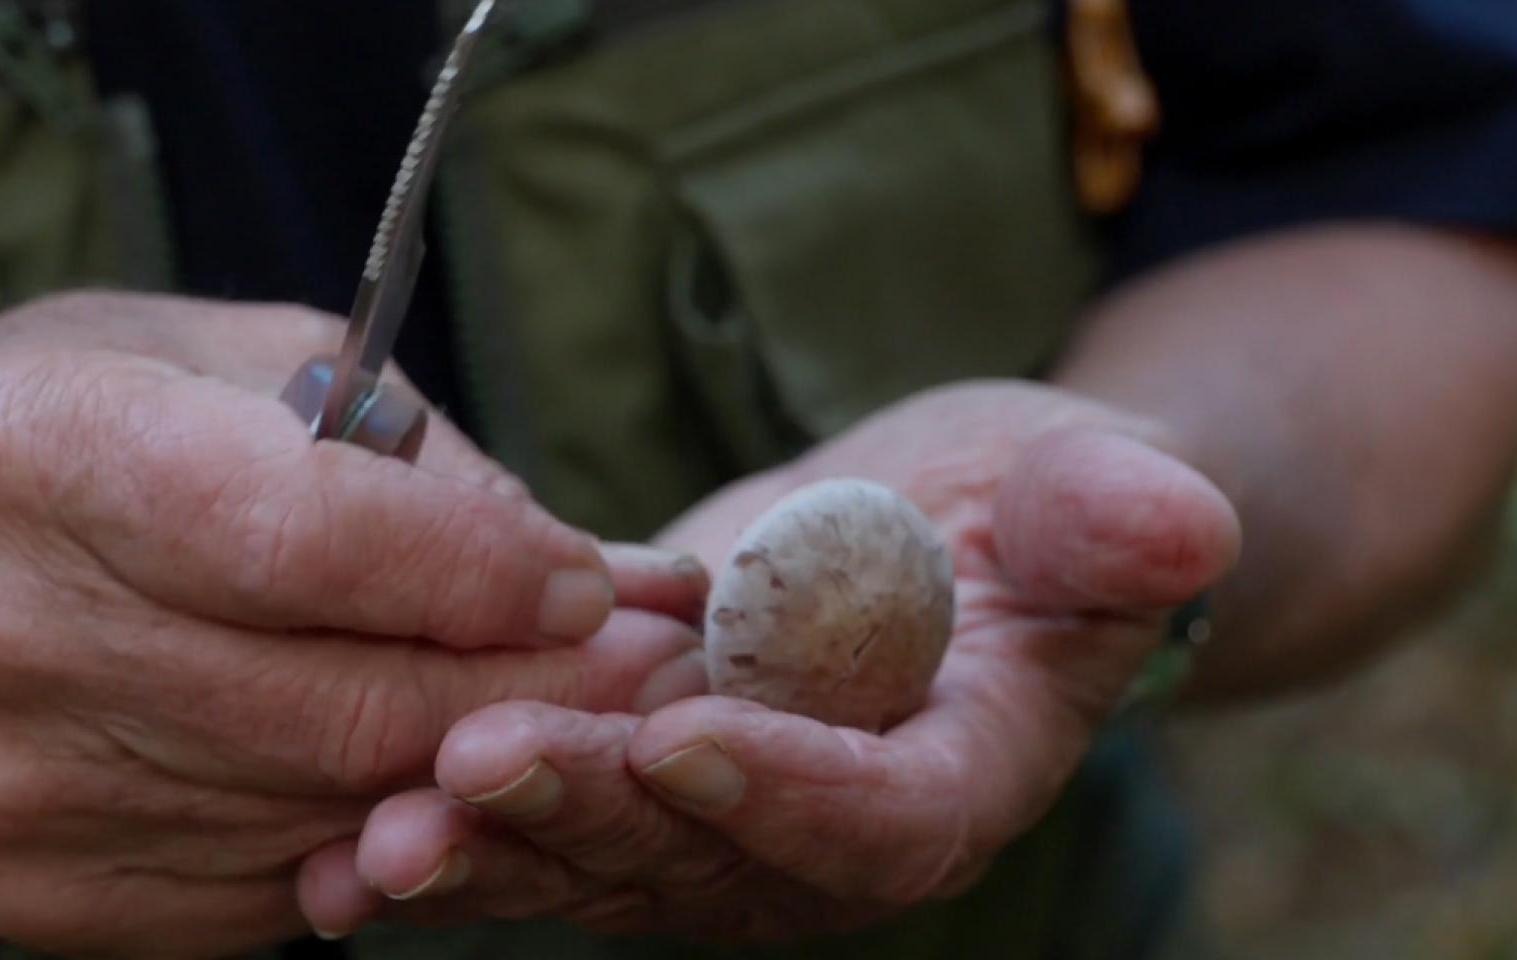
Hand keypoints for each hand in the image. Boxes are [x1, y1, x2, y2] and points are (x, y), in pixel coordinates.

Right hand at [0, 293, 706, 957]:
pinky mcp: (41, 889)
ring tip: (573, 717)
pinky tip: (419, 773)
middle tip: (649, 671)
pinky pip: (278, 886)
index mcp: (47, 449)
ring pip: (331, 811)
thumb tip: (590, 580)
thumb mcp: (250, 362)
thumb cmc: (103, 428)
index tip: (593, 584)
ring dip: (479, 773)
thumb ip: (418, 460)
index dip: (482, 573)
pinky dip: (376, 834)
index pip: (308, 538)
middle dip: (531, 693)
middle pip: (340, 705)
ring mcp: (16, 781)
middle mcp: (7, 629)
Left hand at [302, 382, 1238, 938]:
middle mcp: (827, 836)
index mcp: (955, 780)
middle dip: (591, 818)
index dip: (789, 790)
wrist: (944, 542)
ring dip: (491, 851)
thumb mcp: (1086, 493)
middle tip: (473, 768)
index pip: (881, 821)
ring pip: (604, 865)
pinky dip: (454, 841)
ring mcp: (721, 825)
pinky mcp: (637, 789)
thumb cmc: (1031, 516)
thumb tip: (1178, 516)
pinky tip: (339, 850)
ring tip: (377, 834)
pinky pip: (547, 833)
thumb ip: (1117, 523)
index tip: (687, 733)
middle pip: (709, 860)